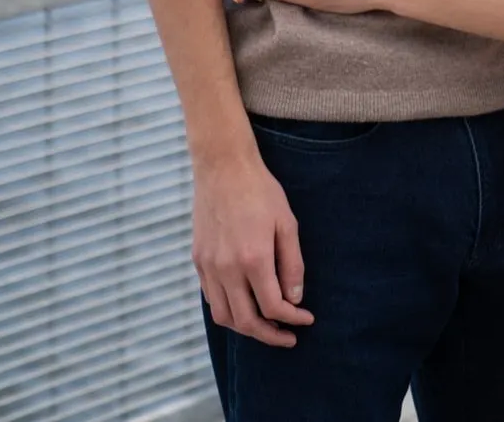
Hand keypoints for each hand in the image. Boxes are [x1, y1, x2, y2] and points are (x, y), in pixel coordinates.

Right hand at [193, 149, 312, 346]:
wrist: (223, 167)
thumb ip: (292, 264)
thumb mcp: (287, 223)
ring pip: (224, 316)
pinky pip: (211, 298)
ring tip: (265, 326)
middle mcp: (227, 268)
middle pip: (246, 321)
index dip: (293, 319)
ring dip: (245, 327)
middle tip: (287, 337)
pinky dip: (227, 310)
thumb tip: (294, 299)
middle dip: (269, 335)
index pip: (273, 307)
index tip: (306, 320)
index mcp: (253, 259)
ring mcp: (208, 266)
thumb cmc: (260, 191)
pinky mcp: (198, 260)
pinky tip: (243, 303)